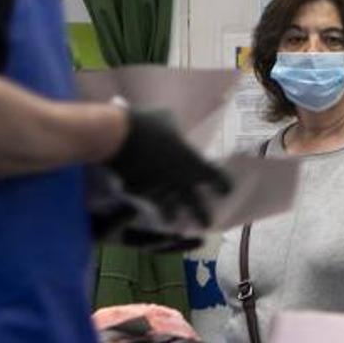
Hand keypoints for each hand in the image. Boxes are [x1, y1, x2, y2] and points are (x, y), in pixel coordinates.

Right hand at [107, 110, 231, 226]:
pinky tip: (145, 207)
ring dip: (172, 216)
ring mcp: (159, 189)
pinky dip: (147, 204)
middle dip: (202, 215)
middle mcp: (179, 181)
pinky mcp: (139, 192)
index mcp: (193, 163)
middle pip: (196, 205)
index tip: (225, 192)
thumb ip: (175, 130)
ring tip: (173, 221)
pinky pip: (147, 201)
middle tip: (206, 223)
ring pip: (170, 209)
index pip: (216, 179)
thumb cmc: (148, 124)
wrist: (118, 138)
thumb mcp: (167, 119)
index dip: (223, 185)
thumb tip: (173, 132)